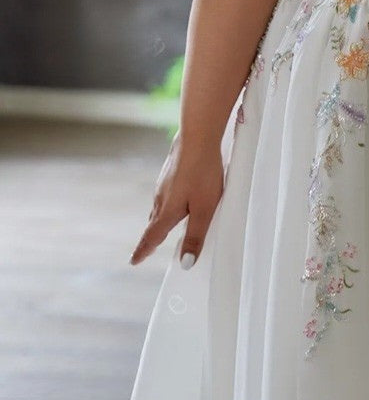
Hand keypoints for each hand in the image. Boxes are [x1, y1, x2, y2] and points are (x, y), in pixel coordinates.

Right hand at [129, 133, 224, 268]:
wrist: (198, 136)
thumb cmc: (203, 173)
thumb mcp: (204, 209)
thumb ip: (195, 235)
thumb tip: (185, 263)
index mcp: (167, 211)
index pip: (152, 237)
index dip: (143, 251)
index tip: (133, 262)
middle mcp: (160, 198)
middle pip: (154, 223)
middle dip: (151, 237)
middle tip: (146, 248)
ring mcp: (163, 183)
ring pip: (159, 207)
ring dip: (159, 219)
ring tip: (160, 227)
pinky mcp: (170, 171)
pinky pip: (165, 193)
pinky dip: (166, 203)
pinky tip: (174, 198)